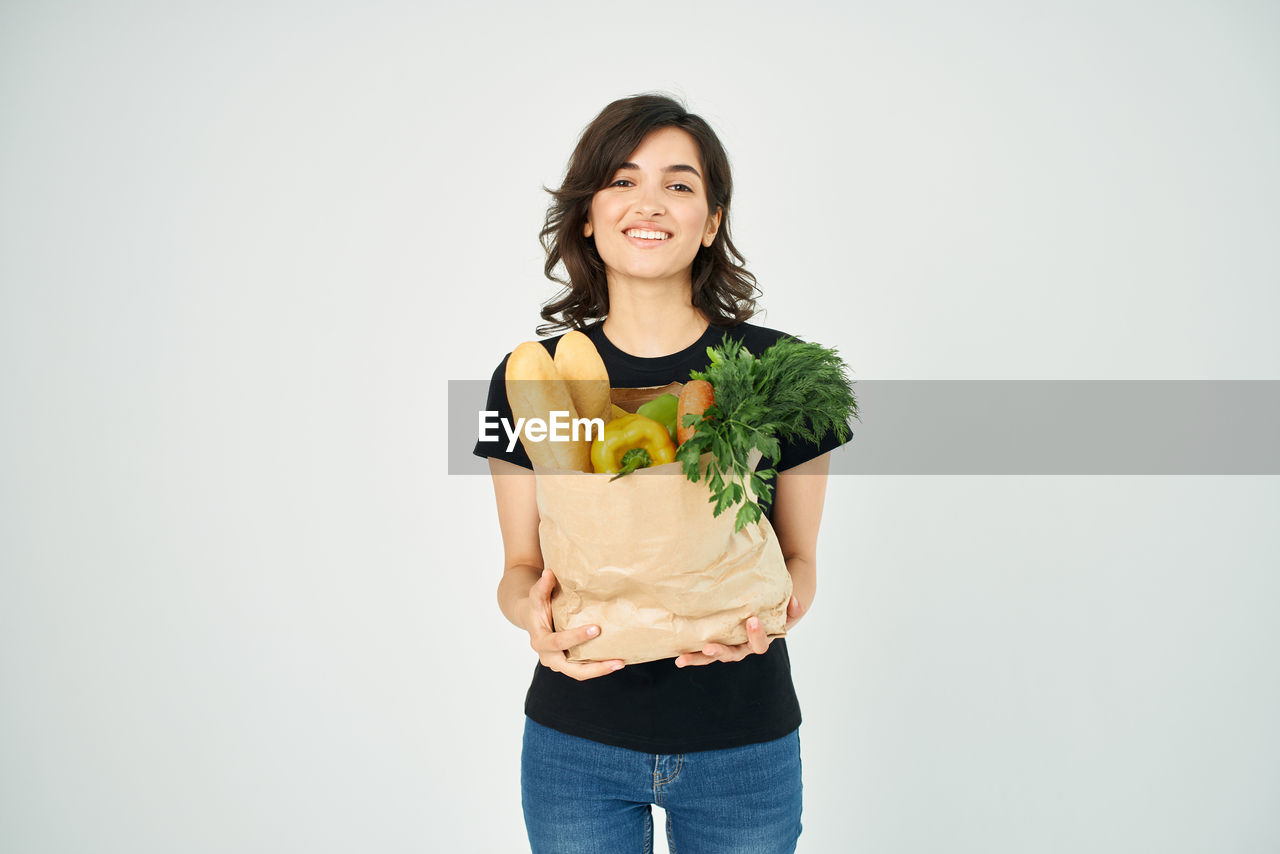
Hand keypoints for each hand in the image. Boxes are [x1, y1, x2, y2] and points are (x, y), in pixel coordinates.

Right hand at [525, 568, 625, 680]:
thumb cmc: (535, 606)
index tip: (596, 629)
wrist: (530, 618)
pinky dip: (598, 667)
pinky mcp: (568, 663)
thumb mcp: (536, 595)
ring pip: (580, 673)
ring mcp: (559, 663)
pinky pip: (584, 669)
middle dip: (596, 668)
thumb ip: (542, 586)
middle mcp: (549, 657)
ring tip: (621, 662)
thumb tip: (549, 572)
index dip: (577, 637)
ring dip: (600, 670)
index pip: (559, 642)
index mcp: (540, 641)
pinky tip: (616, 660)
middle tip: (618, 661)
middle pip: (572, 670)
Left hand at [674, 595, 804, 667]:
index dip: (756, 635)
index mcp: (759, 641)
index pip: (759, 644)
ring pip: (712, 655)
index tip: (752, 620)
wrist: (763, 608)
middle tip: (709, 648)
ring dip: (698, 658)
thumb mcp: (785, 604)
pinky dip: (691, 650)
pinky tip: (676, 654)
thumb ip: (792, 604)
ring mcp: (727, 645)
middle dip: (720, 652)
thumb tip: (795, 603)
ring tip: (681, 659)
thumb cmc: (774, 606)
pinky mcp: (714, 639)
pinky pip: (702, 648)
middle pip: (732, 655)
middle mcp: (742, 648)